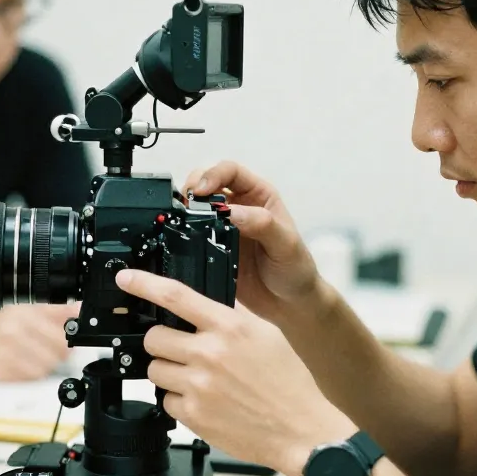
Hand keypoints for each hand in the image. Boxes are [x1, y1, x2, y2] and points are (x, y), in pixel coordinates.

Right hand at [0, 303, 72, 380]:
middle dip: (61, 351)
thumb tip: (79, 309)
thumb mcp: (24, 309)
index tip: (71, 336)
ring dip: (47, 364)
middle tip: (54, 348)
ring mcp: (6, 354)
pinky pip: (30, 378)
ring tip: (37, 356)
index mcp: (22, 314)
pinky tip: (24, 364)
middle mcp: (13, 332)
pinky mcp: (1, 373)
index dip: (71, 335)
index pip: (61, 329)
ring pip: (46, 367)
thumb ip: (54, 310)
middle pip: (58, 350)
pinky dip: (32, 373)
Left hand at [115, 268, 355, 475]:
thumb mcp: (266, 335)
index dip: (143, 283)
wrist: (301, 430)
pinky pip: (166, 401)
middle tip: (180, 349)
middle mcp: (211, 354)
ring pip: (155, 370)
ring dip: (169, 371)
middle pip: (154, 337)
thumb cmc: (290, 384)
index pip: (175, 296)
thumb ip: (231, 318)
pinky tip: (205, 401)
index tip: (126, 278)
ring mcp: (199, 386)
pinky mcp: (194, 416)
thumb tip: (203, 306)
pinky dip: (179, 400)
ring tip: (197, 377)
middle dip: (162, 341)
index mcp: (230, 327)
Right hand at [185, 162, 319, 322]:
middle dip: (191, 188)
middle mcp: (238, 207)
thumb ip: (262, 224)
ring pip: (194, 207)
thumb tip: (231, 211)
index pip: (230, 171)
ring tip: (180, 221)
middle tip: (186, 205)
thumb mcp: (285, 244)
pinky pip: (190, 236)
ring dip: (184, 210)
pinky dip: (181, 235)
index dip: (212, 174)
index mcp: (258, 195)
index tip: (200, 190)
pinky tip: (180, 240)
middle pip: (205, 183)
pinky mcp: (211, 250)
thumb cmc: (296, 269)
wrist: (290, 304)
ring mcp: (222, 229)